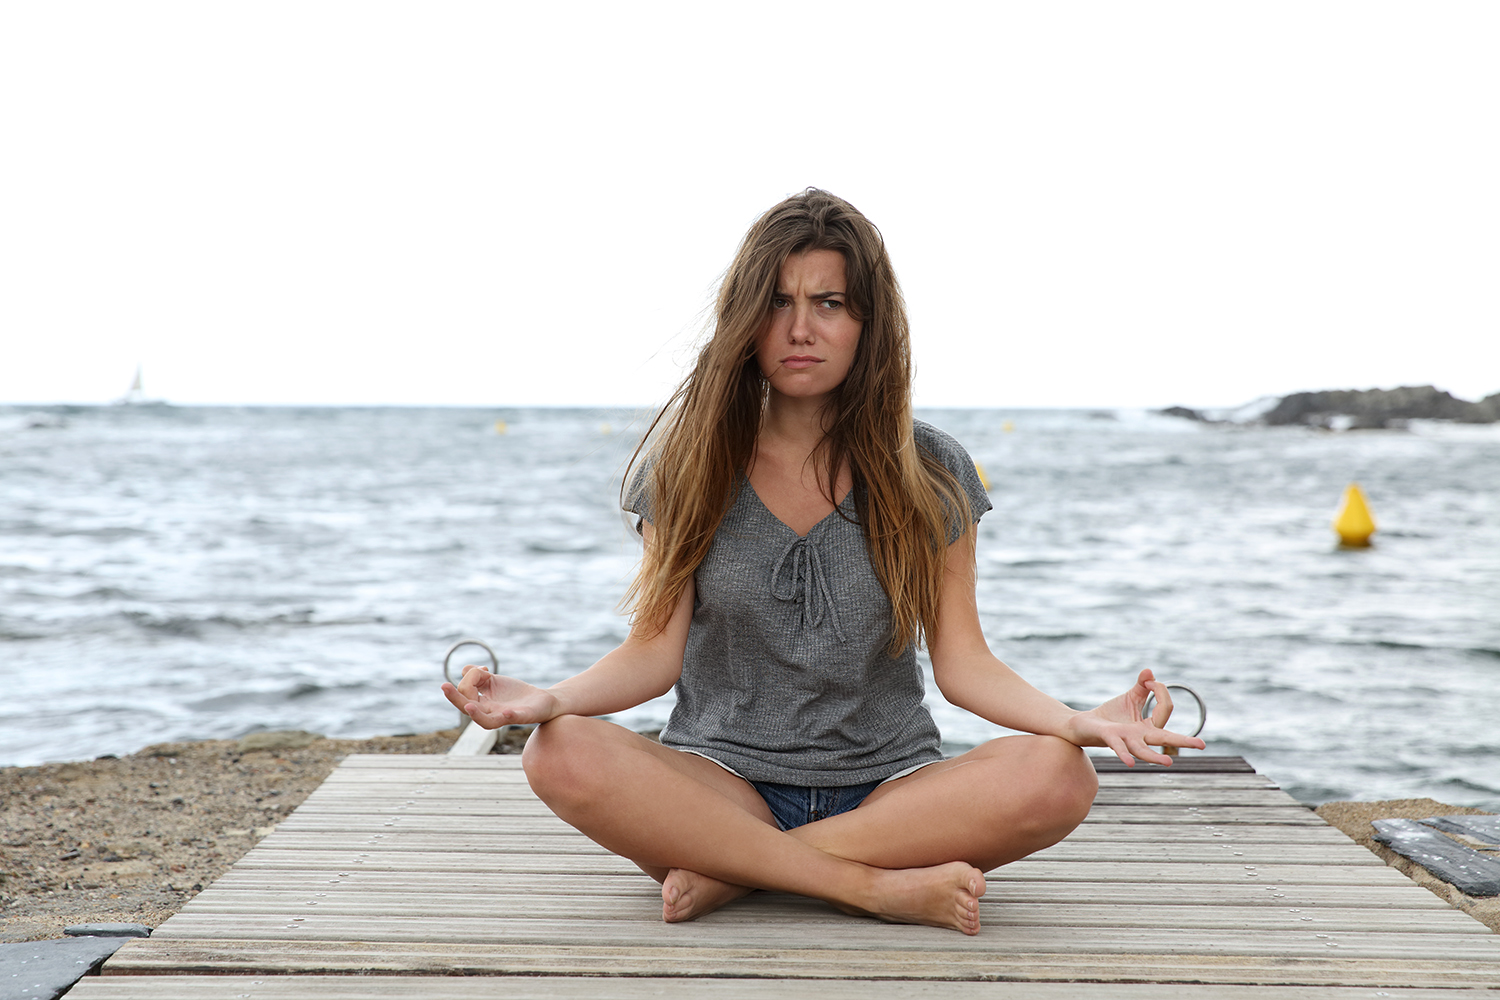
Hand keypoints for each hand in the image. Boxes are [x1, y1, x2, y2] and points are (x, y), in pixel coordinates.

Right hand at [440, 665, 560, 729]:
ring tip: (469, 705)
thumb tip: (464, 670)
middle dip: (455, 698)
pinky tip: (506, 712)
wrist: (542, 700)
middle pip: (468, 709)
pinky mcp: (522, 716)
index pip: (466, 693)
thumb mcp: (493, 680)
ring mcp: (504, 716)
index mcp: (481, 704)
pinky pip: (514, 719)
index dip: (468, 678)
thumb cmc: (515, 693)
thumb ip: (477, 675)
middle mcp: (489, 712)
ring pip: (486, 722)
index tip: (483, 668)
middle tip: (444, 686)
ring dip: (476, 714)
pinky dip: (509, 716)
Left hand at [1067, 668, 1206, 766]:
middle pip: (1165, 738)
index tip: (1149, 680)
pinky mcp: (1110, 739)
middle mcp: (1141, 736)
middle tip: (1202, 745)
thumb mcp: (1130, 697)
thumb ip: (1142, 685)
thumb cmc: (1112, 714)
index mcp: (1149, 727)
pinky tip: (1130, 762)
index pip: (1165, 708)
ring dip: (1155, 756)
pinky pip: (1119, 748)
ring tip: (1168, 762)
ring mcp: (1127, 740)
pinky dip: (1124, 754)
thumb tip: (1149, 672)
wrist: (1085, 724)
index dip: (1161, 690)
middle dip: (1184, 741)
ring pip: (1144, 749)